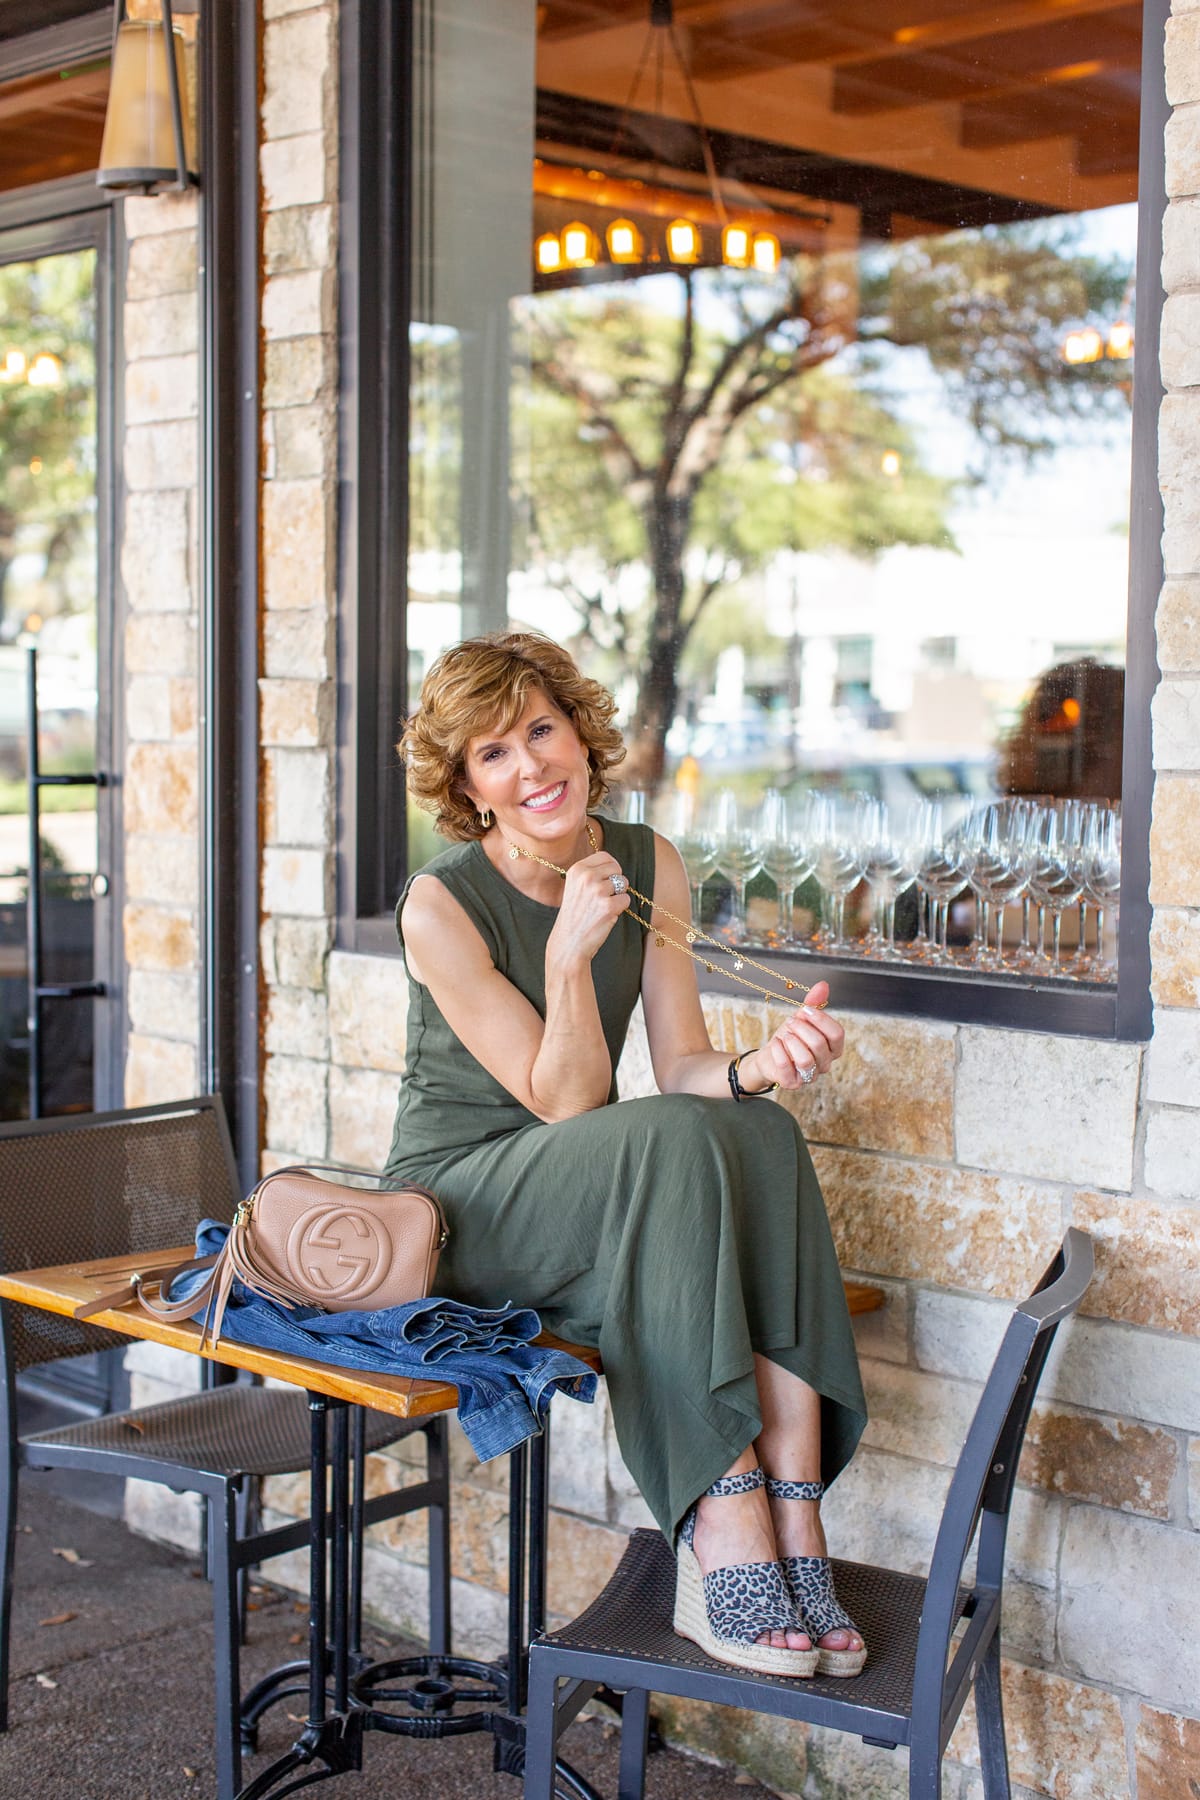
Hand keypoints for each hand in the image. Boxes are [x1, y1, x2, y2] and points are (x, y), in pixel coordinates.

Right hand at [547, 849, 630, 967]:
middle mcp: (586, 877)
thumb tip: (613, 865)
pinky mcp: (608, 906)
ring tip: (602, 907)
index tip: (606, 880)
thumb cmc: (575, 915)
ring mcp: (598, 891)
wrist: (569, 942)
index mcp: (577, 869)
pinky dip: (620, 908)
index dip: (610, 868)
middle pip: (617, 869)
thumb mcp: (575, 887)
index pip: (605, 856)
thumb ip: (591, 873)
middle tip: (603, 897)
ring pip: (624, 884)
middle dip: (616, 882)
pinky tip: (606, 915)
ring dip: (618, 896)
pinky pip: (626, 899)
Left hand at [742, 981, 844, 1092]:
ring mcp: (810, 1076)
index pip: (837, 1034)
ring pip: (805, 1060)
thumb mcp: (802, 1018)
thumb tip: (823, 985)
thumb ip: (814, 1003)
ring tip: (785, 1035)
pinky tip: (775, 1043)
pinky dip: (778, 1051)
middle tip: (790, 1022)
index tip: (805, 1010)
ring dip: (792, 1041)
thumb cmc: (791, 1037)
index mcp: (833, 1048)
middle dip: (801, 1028)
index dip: (821, 1019)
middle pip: (819, 1044)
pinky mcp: (792, 1083)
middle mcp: (825, 1064)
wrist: (770, 1056)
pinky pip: (786, 1067)